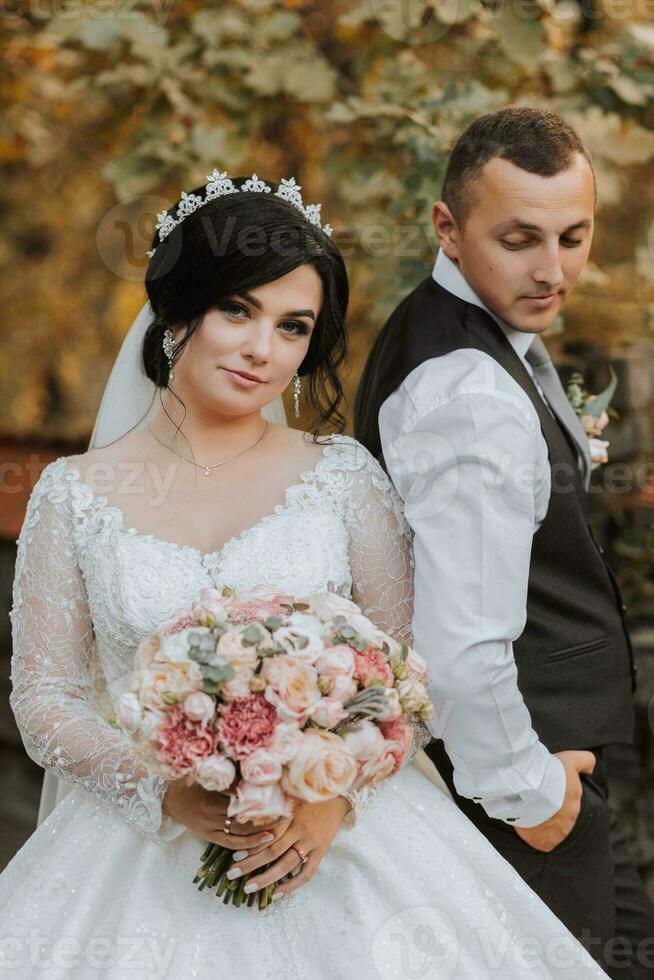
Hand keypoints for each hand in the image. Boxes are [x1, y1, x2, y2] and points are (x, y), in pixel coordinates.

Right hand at [162, 777, 290, 849]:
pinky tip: (261, 842)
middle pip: (243, 819)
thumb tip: (251, 760)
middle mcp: (211, 814)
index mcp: (211, 796)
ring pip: (239, 834)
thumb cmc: (189, 780)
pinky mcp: (208, 836)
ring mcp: (210, 827)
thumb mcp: (205, 771)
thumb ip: (226, 769)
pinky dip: (246, 845)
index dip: (261, 799)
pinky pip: (230, 843)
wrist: (168, 798)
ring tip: (279, 830)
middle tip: (286, 814)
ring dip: (259, 834)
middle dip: (265, 818)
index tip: (280, 795)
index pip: (241, 800)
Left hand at [223, 795, 352, 899]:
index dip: (250, 846)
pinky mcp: (321, 851)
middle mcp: (300, 829)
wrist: (338, 796)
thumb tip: (249, 814)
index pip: (266, 834)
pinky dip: (291, 885)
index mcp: (290, 814)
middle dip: (250, 864)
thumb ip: (274, 806)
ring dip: (266, 878)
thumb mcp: (291, 795)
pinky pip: (306, 873)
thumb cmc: (310, 795)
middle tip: (232, 874)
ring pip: (286, 865)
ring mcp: (311, 842)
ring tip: (249, 887)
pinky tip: (276, 893)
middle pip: (272, 851)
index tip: (234, 856)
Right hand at [514, 750, 595, 852]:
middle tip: (534, 800)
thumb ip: (586, 761)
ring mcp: (558, 835)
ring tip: (527, 810)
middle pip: (559, 819)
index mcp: (575, 804)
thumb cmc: (549, 772)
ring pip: (550, 832)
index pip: (567, 805)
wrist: (529, 787)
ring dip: (541, 824)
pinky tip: (525, 823)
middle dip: (549, 812)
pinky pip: (540, 842)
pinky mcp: (544, 844)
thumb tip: (590, 770)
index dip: (555, 798)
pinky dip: (533, 836)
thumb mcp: (572, 759)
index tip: (544, 791)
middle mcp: (570, 822)